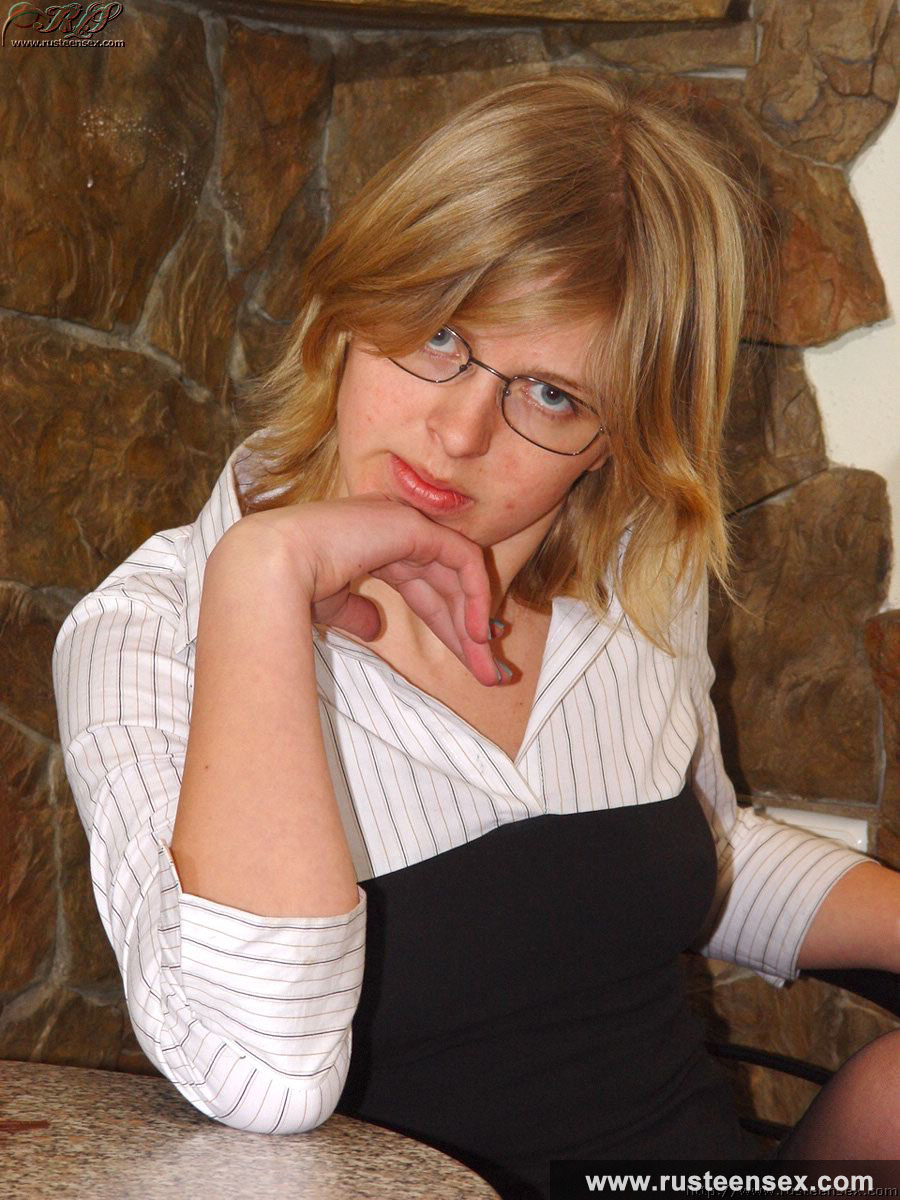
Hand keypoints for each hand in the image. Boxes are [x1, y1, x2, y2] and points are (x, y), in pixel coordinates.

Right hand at [233, 496, 499, 686]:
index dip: (449, 622)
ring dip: (474, 625)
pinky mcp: (415, 525)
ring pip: (459, 576)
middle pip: (445, 586)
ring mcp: (405, 522)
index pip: (423, 585)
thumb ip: (357, 612)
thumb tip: (376, 628)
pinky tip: (477, 633)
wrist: (270, 568)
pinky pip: (463, 560)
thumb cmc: (289, 589)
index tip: (470, 655)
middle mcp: (393, 530)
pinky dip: (475, 596)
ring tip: (488, 668)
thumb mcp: (331, 606)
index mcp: (372, 546)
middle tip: (491, 674)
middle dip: (468, 631)